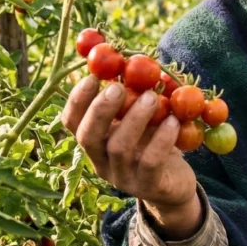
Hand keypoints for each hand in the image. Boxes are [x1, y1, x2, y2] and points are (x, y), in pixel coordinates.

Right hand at [61, 76, 200, 238]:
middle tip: (117, 87)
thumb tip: (132, 59)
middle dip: (100, 110)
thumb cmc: (153, 143)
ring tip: (152, 97)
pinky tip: (173, 121)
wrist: (175, 184)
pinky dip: (161, 139)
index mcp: (95, 142)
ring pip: (119, 148)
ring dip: (135, 119)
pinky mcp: (148, 186)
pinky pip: (150, 162)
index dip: (77, 100)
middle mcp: (101, 161)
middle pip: (88, 137)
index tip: (92, 76)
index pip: (71, 123)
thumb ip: (132, 97)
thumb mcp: (140, 120)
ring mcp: (123, 177)